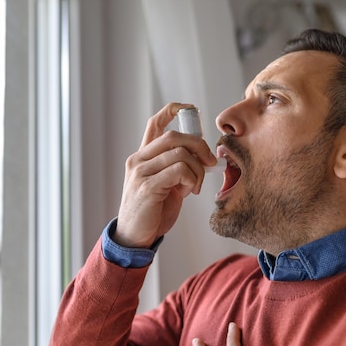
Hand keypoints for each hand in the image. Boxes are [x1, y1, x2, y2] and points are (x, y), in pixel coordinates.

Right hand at [114, 102, 217, 247]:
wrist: (135, 236)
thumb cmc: (152, 211)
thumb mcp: (167, 186)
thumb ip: (179, 170)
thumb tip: (203, 159)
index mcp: (143, 156)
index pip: (155, 123)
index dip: (173, 110)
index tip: (190, 109)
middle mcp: (139, 160)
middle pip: (174, 136)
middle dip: (199, 146)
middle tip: (210, 163)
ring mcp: (141, 172)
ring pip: (179, 153)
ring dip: (197, 169)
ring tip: (196, 185)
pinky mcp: (147, 186)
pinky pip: (178, 171)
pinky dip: (192, 178)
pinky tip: (190, 191)